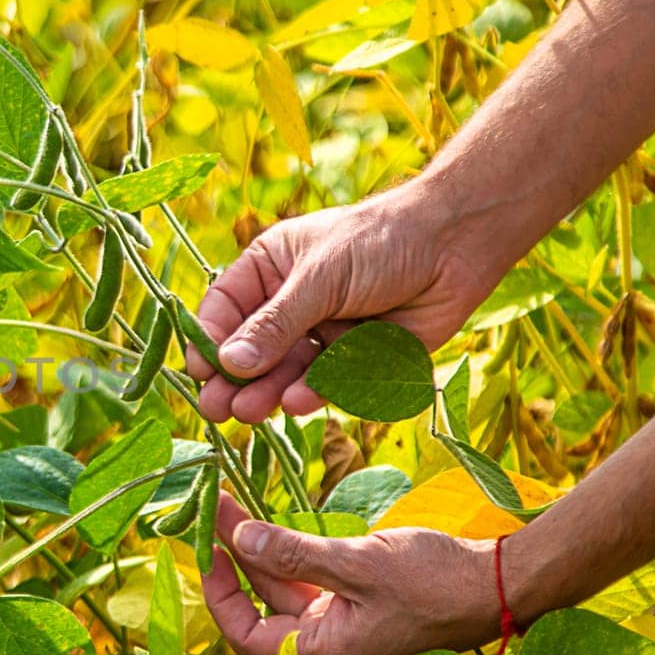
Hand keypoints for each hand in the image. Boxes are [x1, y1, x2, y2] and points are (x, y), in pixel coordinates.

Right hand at [187, 187, 499, 423]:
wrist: (456, 245)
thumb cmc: (379, 241)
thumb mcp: (319, 277)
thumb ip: (275, 324)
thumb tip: (228, 364)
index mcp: (269, 270)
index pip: (224, 310)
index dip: (209, 341)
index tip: (199, 372)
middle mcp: (290, 304)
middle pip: (250, 350)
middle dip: (233, 379)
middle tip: (215, 410)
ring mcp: (322, 333)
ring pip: (284, 372)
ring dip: (266, 392)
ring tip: (250, 413)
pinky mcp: (356, 358)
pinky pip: (326, 383)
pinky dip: (311, 394)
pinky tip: (296, 402)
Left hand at [202, 494, 499, 654]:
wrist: (506, 583)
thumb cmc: (437, 581)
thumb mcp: (359, 563)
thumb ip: (294, 555)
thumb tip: (239, 538)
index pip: (246, 636)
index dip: (220, 593)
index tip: (207, 548)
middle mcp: (331, 650)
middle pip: (263, 606)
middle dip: (236, 557)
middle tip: (214, 506)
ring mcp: (347, 630)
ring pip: (286, 592)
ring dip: (261, 550)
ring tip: (233, 502)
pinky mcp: (362, 607)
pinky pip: (313, 585)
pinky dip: (291, 558)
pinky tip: (271, 530)